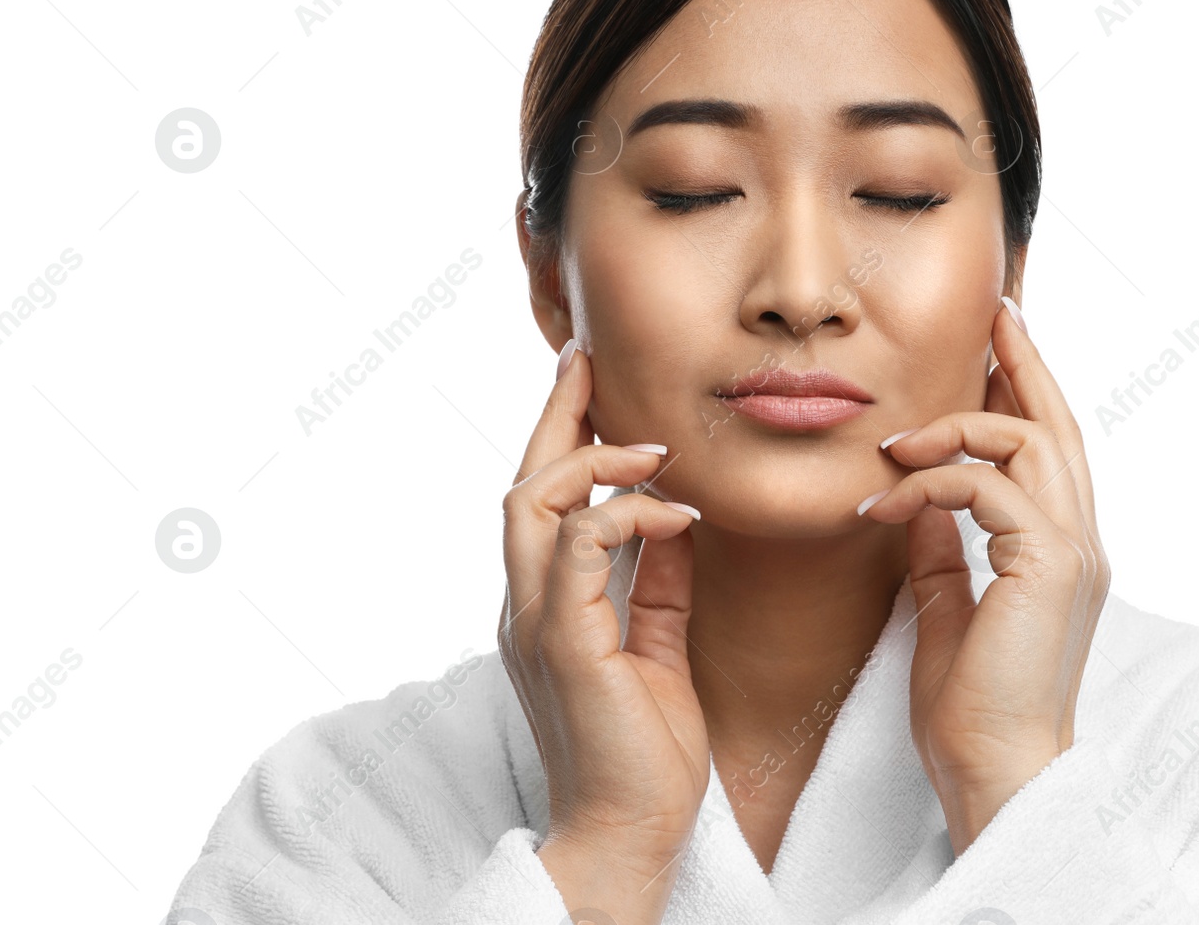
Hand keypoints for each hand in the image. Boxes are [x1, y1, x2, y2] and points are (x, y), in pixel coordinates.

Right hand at [498, 340, 708, 923]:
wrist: (630, 835)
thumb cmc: (644, 752)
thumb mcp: (655, 647)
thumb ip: (654, 583)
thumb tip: (671, 520)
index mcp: (543, 609)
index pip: (540, 505)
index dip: (561, 439)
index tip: (588, 384)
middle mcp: (524, 608)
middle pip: (521, 485)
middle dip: (555, 417)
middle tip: (587, 363)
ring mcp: (535, 624)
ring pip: (532, 503)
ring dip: (593, 460)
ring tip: (652, 447)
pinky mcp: (564, 642)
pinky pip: (580, 547)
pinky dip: (626, 513)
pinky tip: (677, 512)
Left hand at [860, 300, 1109, 856]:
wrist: (992, 775)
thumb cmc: (971, 708)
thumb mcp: (948, 609)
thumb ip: (944, 550)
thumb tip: (920, 502)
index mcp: (1062, 552)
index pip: (1050, 450)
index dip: (1026, 389)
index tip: (996, 343)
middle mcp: (1081, 542)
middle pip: (1058, 424)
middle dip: (1023, 362)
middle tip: (993, 313)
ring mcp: (1073, 552)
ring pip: (1031, 441)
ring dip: (957, 426)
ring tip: (895, 444)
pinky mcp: (1047, 566)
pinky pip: (987, 487)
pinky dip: (930, 482)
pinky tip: (885, 503)